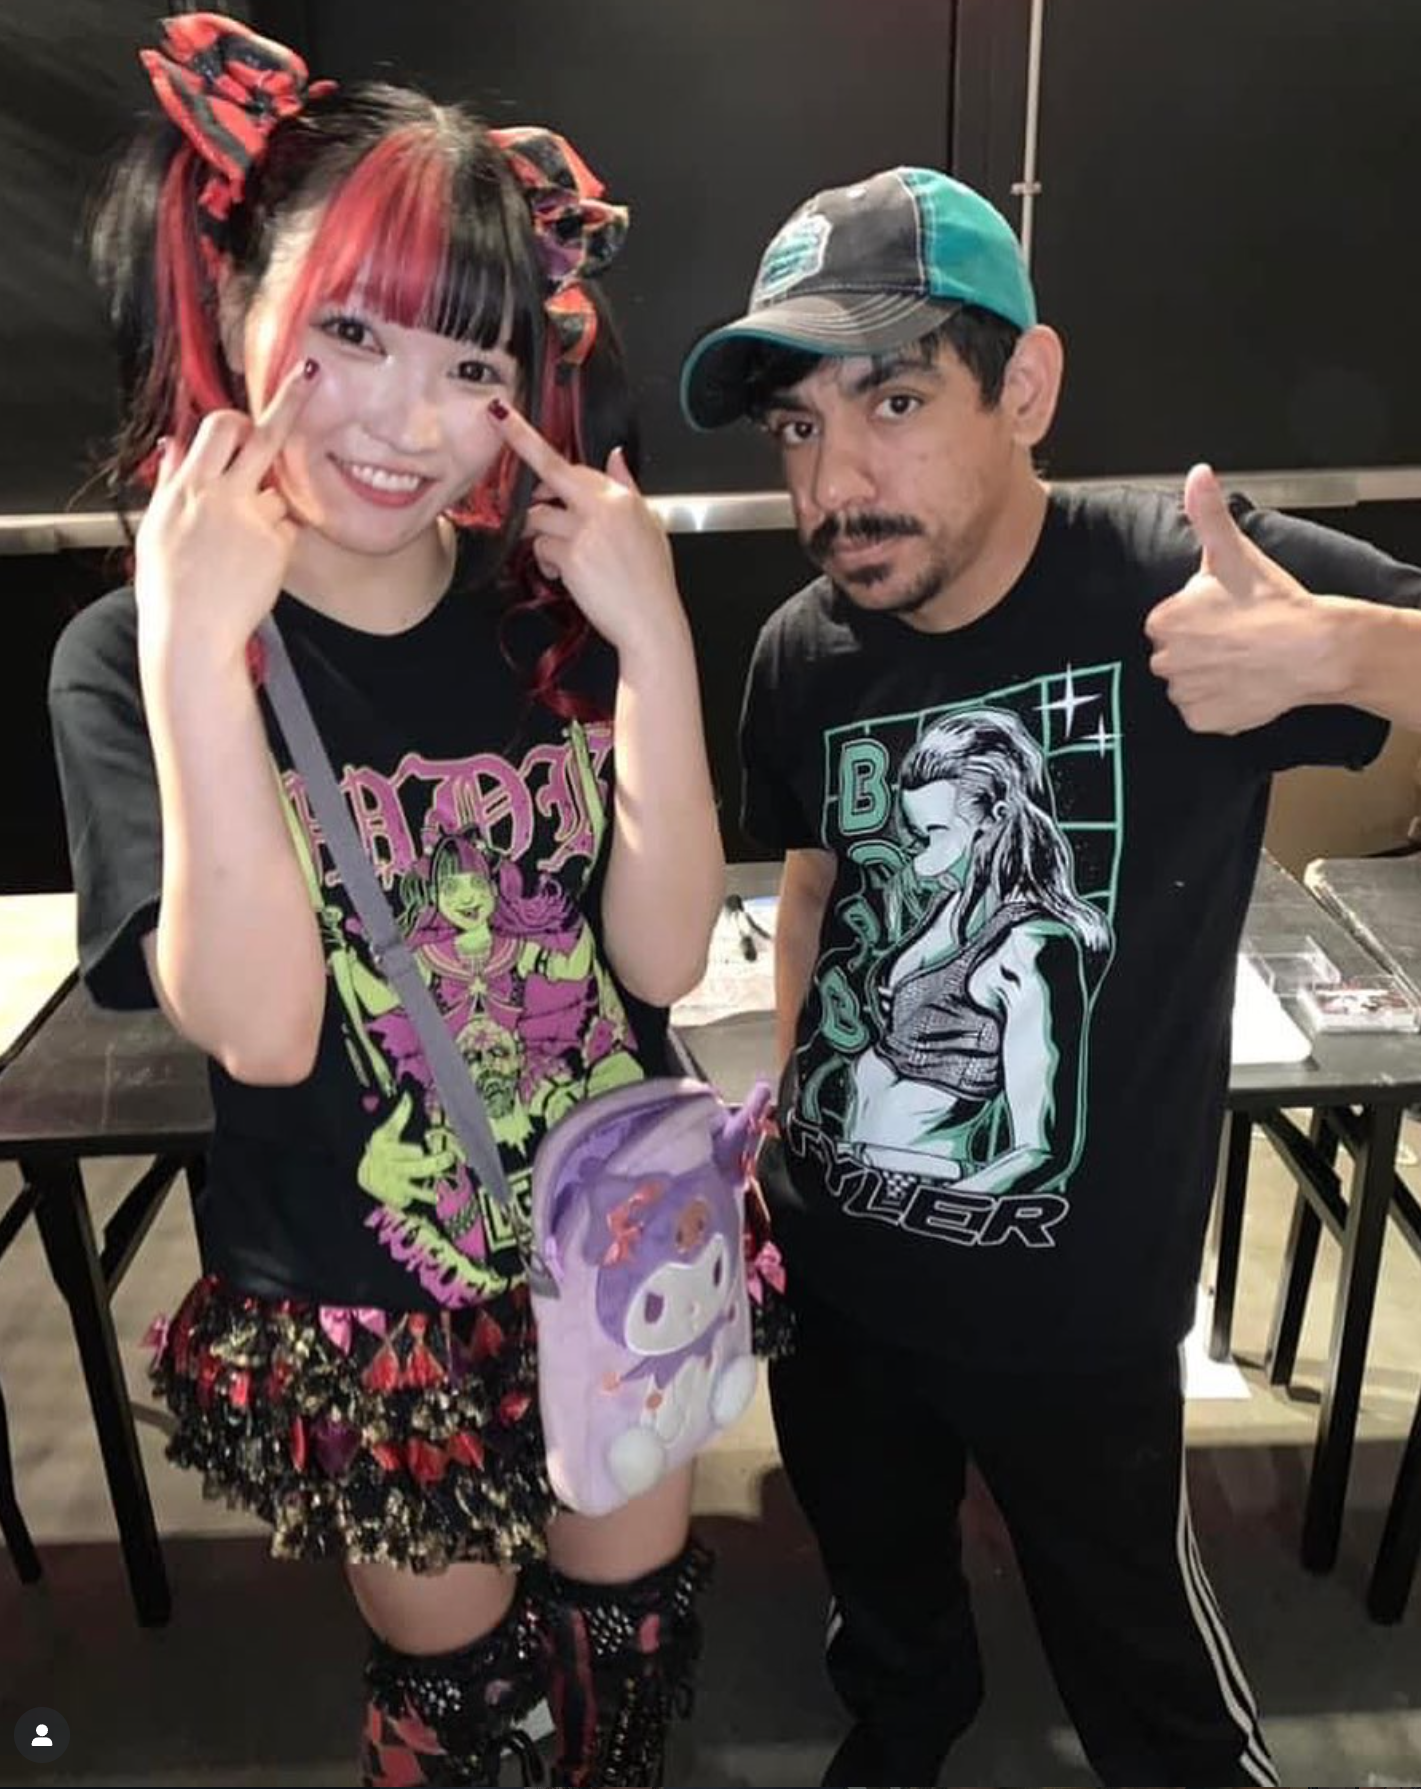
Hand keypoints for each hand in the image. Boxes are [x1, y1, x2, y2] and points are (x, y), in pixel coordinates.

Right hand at [135, 359, 318, 671]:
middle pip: (261, 435)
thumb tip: (173, 443)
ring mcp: (254, 518)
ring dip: (267, 507)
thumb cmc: (169, 585)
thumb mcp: (156, 526)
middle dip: (287, 403)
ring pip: (277, 492)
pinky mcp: (278, 545)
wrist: (193, 632)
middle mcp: (223, 494)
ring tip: (240, 547)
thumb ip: (170, 481)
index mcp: (188, 486)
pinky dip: (277, 541)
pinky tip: (254, 566)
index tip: (252, 409)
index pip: (218, 429)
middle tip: (309, 380)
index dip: (237, 417)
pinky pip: (287, 529)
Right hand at [356, 1091, 458, 1209]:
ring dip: (427, 1191)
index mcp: (386, 1149)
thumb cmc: (382, 1148)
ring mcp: (395, 1185)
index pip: (398, 1151)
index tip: (420, 1150)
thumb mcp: (386, 1132)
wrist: (365, 1175)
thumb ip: (399, 1116)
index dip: (407, 1152)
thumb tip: (408, 1096)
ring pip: (414, 1189)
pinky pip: (413, 1200)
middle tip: (449, 1157)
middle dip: (432, 1164)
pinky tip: (434, 1199)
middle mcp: (391, 1169)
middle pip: (413, 1169)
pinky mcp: (399, 1198)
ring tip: (440, 1192)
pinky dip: (422, 1200)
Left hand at [488, 398, 683, 655]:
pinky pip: (541, 548)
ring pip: (538, 517)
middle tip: (518, 461)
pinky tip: (565, 577)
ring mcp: (585, 529)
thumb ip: (628, 487)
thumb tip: (616, 457)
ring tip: (562, 560)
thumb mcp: (649, 525)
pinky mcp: (571, 555)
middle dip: (526, 466)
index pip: (571, 463)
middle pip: (548, 474)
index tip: (502, 415)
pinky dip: (547, 563)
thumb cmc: (651, 580)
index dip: (531, 440)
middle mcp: (602, 506)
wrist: (651, 621)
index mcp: (621, 496)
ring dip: (541, 536)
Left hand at [1144, 463, 1339, 732]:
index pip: (1168, 622)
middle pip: (1175, 655)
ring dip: (1208, 677)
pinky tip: (1245, 685)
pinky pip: (1202, 714)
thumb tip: (1198, 473)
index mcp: (1164, 620)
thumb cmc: (1271, 600)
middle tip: (1238, 638)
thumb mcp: (1234, 552)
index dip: (1199, 618)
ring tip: (1244, 660)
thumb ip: (1208, 514)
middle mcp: (1164, 661)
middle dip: (1200, 648)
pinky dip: (1220, 705)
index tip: (1226, 615)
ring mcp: (1183, 695)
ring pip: (1187, 685)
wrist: (1313, 648)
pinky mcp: (1203, 721)